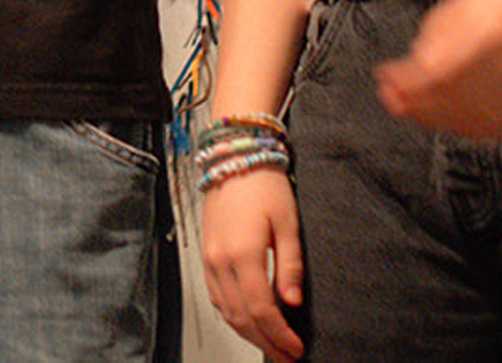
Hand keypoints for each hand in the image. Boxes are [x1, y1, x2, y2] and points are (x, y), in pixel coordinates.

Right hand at [200, 168, 306, 358]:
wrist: (234, 158)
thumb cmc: (263, 185)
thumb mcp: (288, 223)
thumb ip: (290, 265)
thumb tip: (292, 301)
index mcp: (242, 253)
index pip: (261, 308)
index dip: (279, 334)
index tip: (296, 347)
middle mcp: (220, 260)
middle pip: (241, 316)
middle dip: (266, 341)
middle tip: (287, 355)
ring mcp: (209, 259)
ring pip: (226, 311)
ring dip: (249, 333)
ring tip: (271, 345)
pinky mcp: (206, 256)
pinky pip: (216, 297)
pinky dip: (232, 316)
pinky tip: (248, 322)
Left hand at [374, 0, 501, 138]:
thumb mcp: (461, 4)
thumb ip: (432, 38)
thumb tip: (410, 68)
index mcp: (487, 32)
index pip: (435, 72)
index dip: (403, 82)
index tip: (385, 78)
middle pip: (449, 99)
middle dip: (412, 103)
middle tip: (391, 98)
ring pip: (469, 120)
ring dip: (433, 119)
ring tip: (412, 110)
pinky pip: (493, 127)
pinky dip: (463, 127)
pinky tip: (446, 119)